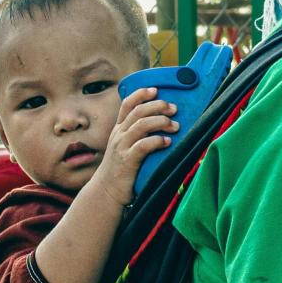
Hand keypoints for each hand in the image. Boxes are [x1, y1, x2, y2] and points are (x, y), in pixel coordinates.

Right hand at [96, 87, 178, 205]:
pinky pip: (143, 146)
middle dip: (157, 106)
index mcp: (119, 130)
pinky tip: (167, 141)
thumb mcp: (126, 147)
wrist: (106, 192)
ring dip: (160, 121)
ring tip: (175, 125)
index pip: (127, 105)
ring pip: (141, 125)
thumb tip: (162, 123)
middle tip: (173, 108)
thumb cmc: (122, 170)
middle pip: (138, 112)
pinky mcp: (127, 161)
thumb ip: (138, 135)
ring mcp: (122, 147)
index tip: (155, 89)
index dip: (140, 94)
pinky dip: (156, 141)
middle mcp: (119, 135)